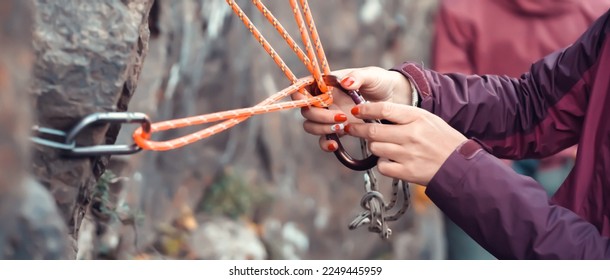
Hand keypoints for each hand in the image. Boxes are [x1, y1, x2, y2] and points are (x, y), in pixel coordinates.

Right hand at [294, 66, 411, 151]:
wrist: (393, 100)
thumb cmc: (380, 82)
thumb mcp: (371, 76)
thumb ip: (358, 77)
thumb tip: (345, 83)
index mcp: (326, 83)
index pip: (302, 87)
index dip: (301, 95)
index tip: (314, 101)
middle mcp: (324, 100)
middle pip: (306, 110)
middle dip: (319, 116)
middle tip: (341, 118)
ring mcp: (329, 115)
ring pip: (311, 125)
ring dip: (322, 129)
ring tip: (343, 127)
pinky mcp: (336, 130)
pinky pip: (323, 139)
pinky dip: (325, 143)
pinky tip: (335, 145)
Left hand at [345, 102, 466, 185]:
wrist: (460, 165)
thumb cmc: (443, 140)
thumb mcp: (428, 120)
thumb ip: (404, 116)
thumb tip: (377, 113)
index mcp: (417, 118)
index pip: (384, 109)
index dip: (366, 109)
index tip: (356, 110)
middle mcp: (411, 135)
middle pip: (373, 131)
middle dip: (358, 129)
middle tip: (351, 127)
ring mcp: (408, 155)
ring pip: (375, 148)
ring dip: (374, 147)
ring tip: (380, 145)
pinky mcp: (407, 172)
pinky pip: (382, 166)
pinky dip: (382, 163)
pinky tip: (389, 160)